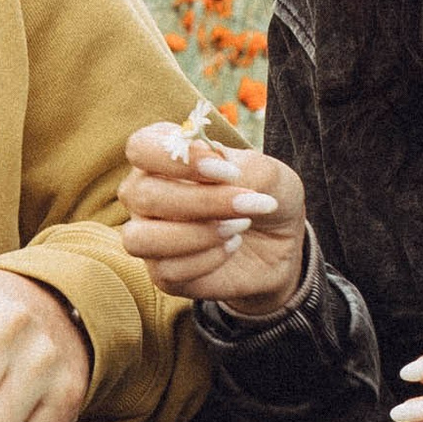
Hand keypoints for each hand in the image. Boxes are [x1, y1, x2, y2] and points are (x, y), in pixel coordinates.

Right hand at [117, 119, 308, 319]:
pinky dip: (207, 259)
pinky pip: (167, 270)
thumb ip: (241, 167)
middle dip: (201, 200)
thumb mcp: (268, 174)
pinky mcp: (162, 273)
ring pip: (141, 239)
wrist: (281, 242)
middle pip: (142, 195)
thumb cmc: (264, 194)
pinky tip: (232, 247)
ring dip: (196, 234)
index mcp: (162, 157)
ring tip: (239, 227)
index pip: (141, 148)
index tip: (226, 171)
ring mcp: (149, 235)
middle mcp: (145, 195)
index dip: (177, 160)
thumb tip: (216, 170)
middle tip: (246, 203)